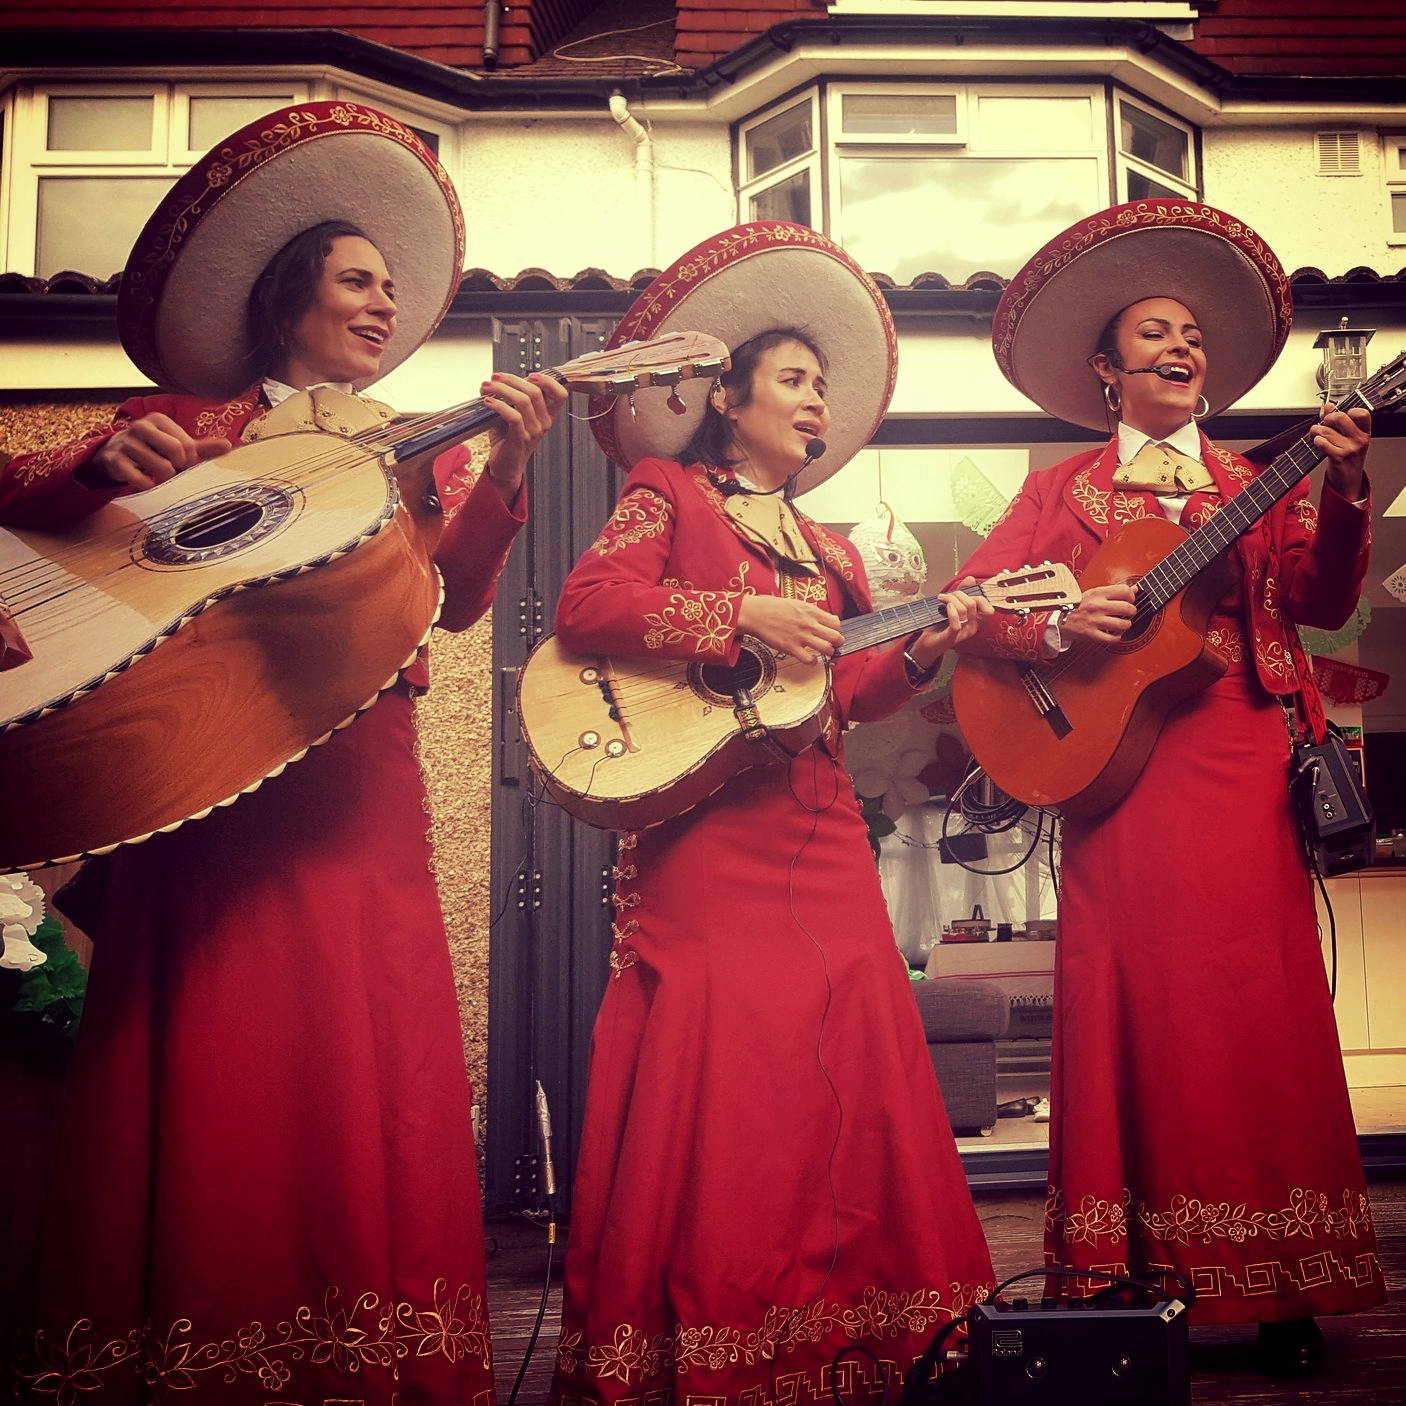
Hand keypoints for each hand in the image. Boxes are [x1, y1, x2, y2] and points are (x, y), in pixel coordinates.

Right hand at [91, 413, 230, 489]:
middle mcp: (141, 426)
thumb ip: (202, 447)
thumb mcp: (175, 444)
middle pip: (176, 452)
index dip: (190, 460)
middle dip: (179, 468)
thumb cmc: (152, 448)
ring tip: (157, 473)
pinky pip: (142, 480)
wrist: (113, 454)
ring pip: (161, 468)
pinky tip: (144, 479)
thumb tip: (229, 446)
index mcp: (158, 420)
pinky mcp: (115, 460)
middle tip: (172, 469)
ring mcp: (126, 443)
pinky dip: (148, 485)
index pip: (188, 445)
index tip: (183, 463)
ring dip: (164, 478)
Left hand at [482, 371, 568, 502]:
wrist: (505, 466)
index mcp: (546, 415)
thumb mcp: (514, 415)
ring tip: (486, 386)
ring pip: (523, 401)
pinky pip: (513, 416)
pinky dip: (498, 405)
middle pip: (535, 391)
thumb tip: (497, 380)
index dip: (548, 381)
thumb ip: (512, 398)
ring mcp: (534, 431)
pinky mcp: (520, 438)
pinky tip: (487, 402)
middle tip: (495, 377)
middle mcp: (544, 422)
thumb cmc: (508, 439)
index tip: (530, 375)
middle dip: (512, 379)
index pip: (560, 394)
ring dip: (501, 389)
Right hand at [736, 595, 844, 663]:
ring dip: (828, 652)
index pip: (836, 622)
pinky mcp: (791, 648)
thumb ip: (812, 611)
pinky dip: (813, 662)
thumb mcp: (796, 603)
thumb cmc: (772, 607)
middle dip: (838, 642)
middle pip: (835, 636)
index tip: (832, 631)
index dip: (836, 629)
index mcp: (811, 611)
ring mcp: (800, 636)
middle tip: (834, 644)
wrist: (755, 613)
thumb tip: (827, 617)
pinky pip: (810, 660)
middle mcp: (809, 624)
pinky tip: (811, 659)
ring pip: (826, 649)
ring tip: (824, 652)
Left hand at [908, 580, 993, 669]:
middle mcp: (972, 628)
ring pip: (964, 610)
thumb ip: (963, 592)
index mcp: (976, 621)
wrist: (927, 643)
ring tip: (941, 599)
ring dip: (950, 599)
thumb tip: (971, 578)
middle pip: (974, 604)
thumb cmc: (940, 625)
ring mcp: (962, 633)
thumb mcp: (953, 606)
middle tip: (947, 596)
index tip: (966, 594)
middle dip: (959, 594)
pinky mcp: (950, 638)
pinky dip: (951, 612)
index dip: (979, 598)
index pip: (989, 609)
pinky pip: (956, 624)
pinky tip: (946, 607)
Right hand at [1060, 582, 1136, 644]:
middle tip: (1128, 613)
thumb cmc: (1077, 605)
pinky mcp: (1092, 634)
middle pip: (1127, 608)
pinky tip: (1114, 634)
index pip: (1125, 591)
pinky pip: (1112, 638)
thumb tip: (1135, 588)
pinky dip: (1117, 637)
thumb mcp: (1094, 593)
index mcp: (1098, 593)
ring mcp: (1095, 621)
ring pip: (1122, 624)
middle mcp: (1098, 606)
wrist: (1058, 618)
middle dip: (1132, 611)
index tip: (1129, 599)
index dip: (1131, 596)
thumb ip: (1114, 591)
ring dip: (1126, 625)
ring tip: (1122, 624)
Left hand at [1313, 403, 1370, 502]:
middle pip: (1340, 417)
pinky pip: (1322, 443)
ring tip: (1318, 436)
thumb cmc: (1348, 458)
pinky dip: (1316, 442)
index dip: (1346, 411)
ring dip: (1317, 432)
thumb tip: (1328, 406)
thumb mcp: (1348, 438)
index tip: (1338, 415)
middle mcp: (1360, 439)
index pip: (1361, 413)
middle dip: (1327, 419)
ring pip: (1326, 431)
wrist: (1348, 481)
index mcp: (1364, 432)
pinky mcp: (1339, 457)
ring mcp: (1350, 448)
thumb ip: (1338, 422)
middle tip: (1324, 424)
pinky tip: (1318, 444)